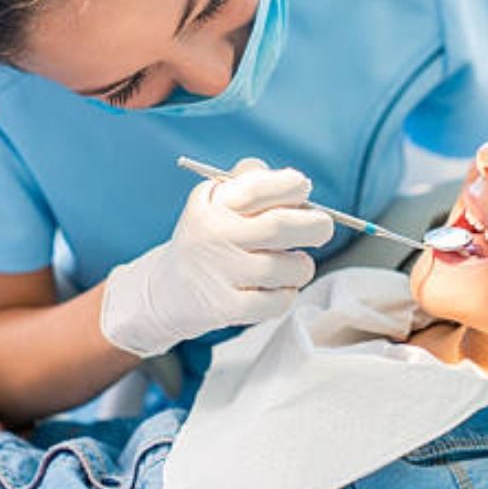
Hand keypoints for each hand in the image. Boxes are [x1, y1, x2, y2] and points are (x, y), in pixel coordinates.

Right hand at [100, 159, 333, 356]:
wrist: (166, 290)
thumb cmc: (208, 237)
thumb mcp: (217, 199)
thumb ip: (251, 180)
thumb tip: (297, 183)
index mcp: (214, 202)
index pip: (262, 186)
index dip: (294, 186)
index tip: (302, 192)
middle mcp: (216, 235)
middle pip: (282, 226)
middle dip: (316, 225)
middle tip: (320, 228)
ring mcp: (221, 273)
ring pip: (290, 267)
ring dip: (301, 266)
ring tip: (290, 264)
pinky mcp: (226, 308)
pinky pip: (280, 301)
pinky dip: (287, 294)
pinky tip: (274, 288)